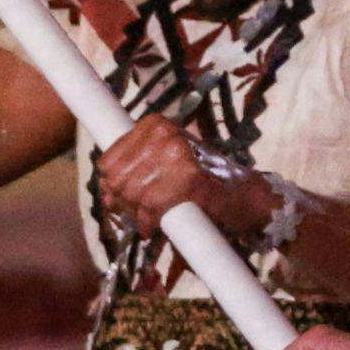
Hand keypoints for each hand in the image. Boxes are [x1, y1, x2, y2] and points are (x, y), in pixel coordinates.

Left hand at [95, 119, 270, 244]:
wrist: (244, 196)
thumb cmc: (203, 181)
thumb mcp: (164, 165)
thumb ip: (134, 172)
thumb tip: (105, 192)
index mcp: (155, 125)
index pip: (109, 159)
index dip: (110, 185)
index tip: (119, 199)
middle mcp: (164, 134)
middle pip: (117, 179)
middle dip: (122, 203)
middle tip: (136, 215)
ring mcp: (177, 154)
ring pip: (133, 194)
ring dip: (137, 215)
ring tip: (149, 221)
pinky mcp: (189, 179)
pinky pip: (153, 206)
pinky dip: (151, 221)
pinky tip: (157, 225)